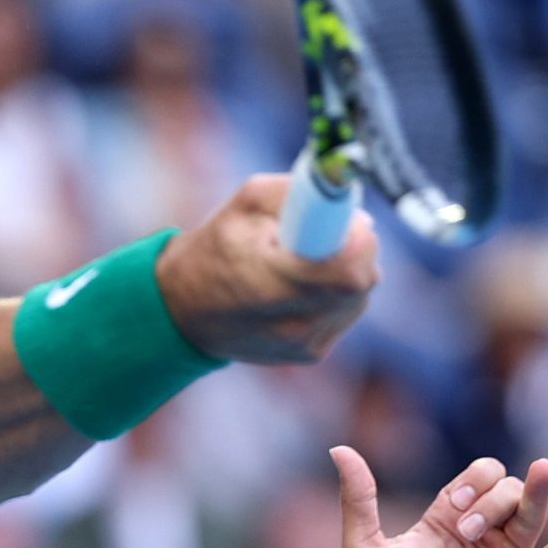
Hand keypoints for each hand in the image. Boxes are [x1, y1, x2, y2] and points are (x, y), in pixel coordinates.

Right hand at [156, 175, 378, 364]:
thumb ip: (302, 194)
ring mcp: (305, 343)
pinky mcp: (312, 353)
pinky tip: (303, 287)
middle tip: (322, 236)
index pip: (350, 272)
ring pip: (359, 297)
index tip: (343, 222)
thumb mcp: (248, 200)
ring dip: (344, 272)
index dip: (357, 241)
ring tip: (304, 263)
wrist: (186, 309)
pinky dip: (335, 293)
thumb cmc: (217, 247)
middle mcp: (293, 323)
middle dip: (352, 250)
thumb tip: (354, 209)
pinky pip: (346, 313)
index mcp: (273, 283)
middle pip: (362, 281)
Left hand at [331, 448, 547, 547]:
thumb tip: (339, 449)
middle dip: (493, 501)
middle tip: (469, 535)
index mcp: (452, 518)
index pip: (480, 476)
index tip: (453, 509)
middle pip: (508, 490)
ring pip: (534, 512)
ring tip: (544, 470)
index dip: (473, 483)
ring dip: (537, 491)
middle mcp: (486, 532)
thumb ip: (357, 501)